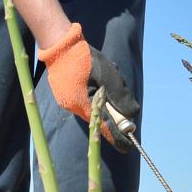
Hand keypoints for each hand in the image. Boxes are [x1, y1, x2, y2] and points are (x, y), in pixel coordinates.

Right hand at [37, 22, 139, 151]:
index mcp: (83, 105)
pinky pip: (86, 101)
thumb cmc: (86, 58)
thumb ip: (121, 97)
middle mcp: (74, 107)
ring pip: (93, 109)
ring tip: (104, 78)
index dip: (118, 137)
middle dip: (113, 111)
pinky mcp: (66, 94)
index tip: (128, 146)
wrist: (60, 44)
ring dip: (104, 100)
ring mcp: (68, 101)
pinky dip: (95, 94)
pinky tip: (95, 78)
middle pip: (99, 119)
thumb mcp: (109, 76)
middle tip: (120, 94)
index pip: (104, 129)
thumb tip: (131, 114)